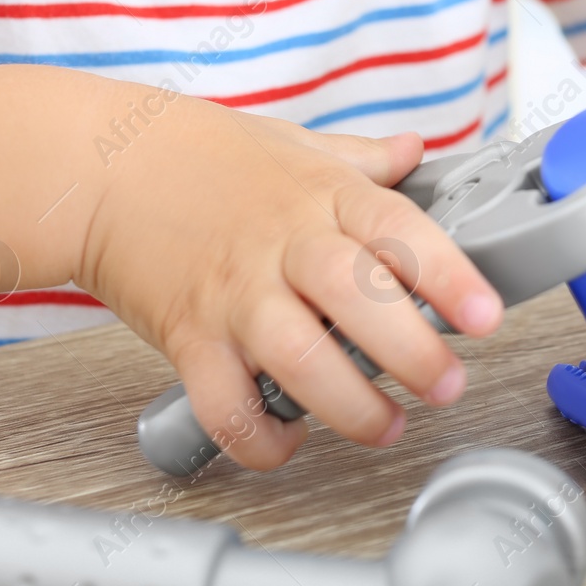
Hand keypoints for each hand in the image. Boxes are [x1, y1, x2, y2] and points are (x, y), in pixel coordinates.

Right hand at [77, 85, 501, 468]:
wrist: (101, 166)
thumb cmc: (203, 157)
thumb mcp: (295, 144)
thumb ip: (362, 158)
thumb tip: (417, 150)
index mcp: (322, 195)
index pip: (399, 228)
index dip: (448, 274)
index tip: (483, 314)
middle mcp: (283, 245)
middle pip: (357, 297)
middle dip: (411, 351)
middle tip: (448, 384)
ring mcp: (235, 294)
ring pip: (298, 357)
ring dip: (348, 404)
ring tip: (386, 426)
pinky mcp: (189, 337)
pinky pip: (225, 402)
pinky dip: (258, 436)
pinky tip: (290, 441)